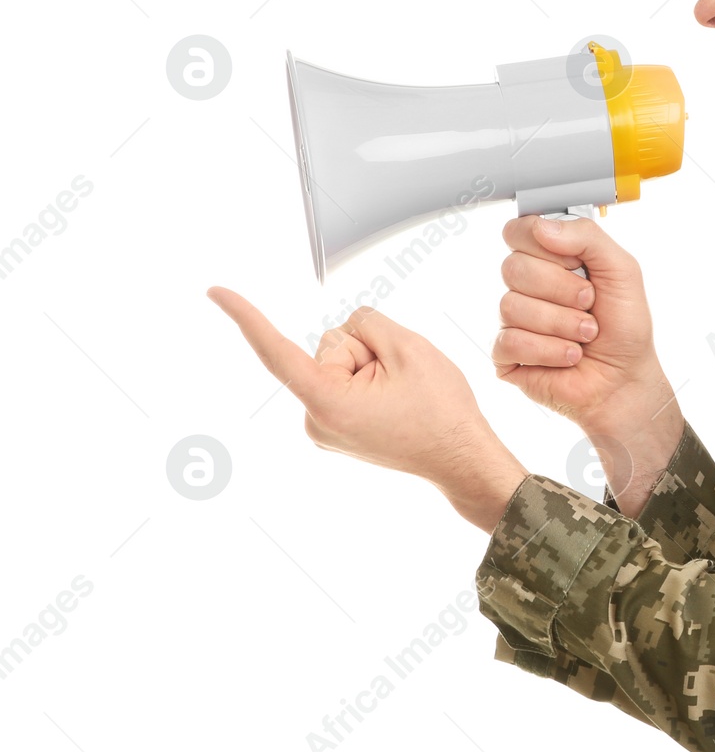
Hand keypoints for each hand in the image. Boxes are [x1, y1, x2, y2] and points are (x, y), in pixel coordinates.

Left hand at [206, 287, 526, 532]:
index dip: (246, 317)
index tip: (215, 292)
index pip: (276, 351)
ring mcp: (325, 428)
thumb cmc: (441, 412)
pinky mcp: (336, 428)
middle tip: (402, 378)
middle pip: (329, 348)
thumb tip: (351, 330)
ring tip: (403, 393)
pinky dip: (370, 379)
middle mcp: (315, 420)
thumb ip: (367, 323)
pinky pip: (345, 381)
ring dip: (373, 365)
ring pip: (339, 363)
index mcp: (326, 403)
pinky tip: (395, 400)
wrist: (462, 459)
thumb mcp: (409, 349)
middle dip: (366, 349)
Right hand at [494, 215, 675, 429]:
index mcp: (550, 258)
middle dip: (562, 289)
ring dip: (562, 324)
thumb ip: (587, 236)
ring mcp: (513, 319)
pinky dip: (549, 350)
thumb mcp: (621, 269)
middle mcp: (526, 286)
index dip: (545, 245)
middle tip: (589, 304)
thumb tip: (541, 227)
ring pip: (511, 305)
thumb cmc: (624, 327)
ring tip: (585, 335)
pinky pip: (509, 341)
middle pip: (514, 267)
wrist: (626, 379)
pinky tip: (569, 355)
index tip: (577, 262)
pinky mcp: (506, 354)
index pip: (519, 230)